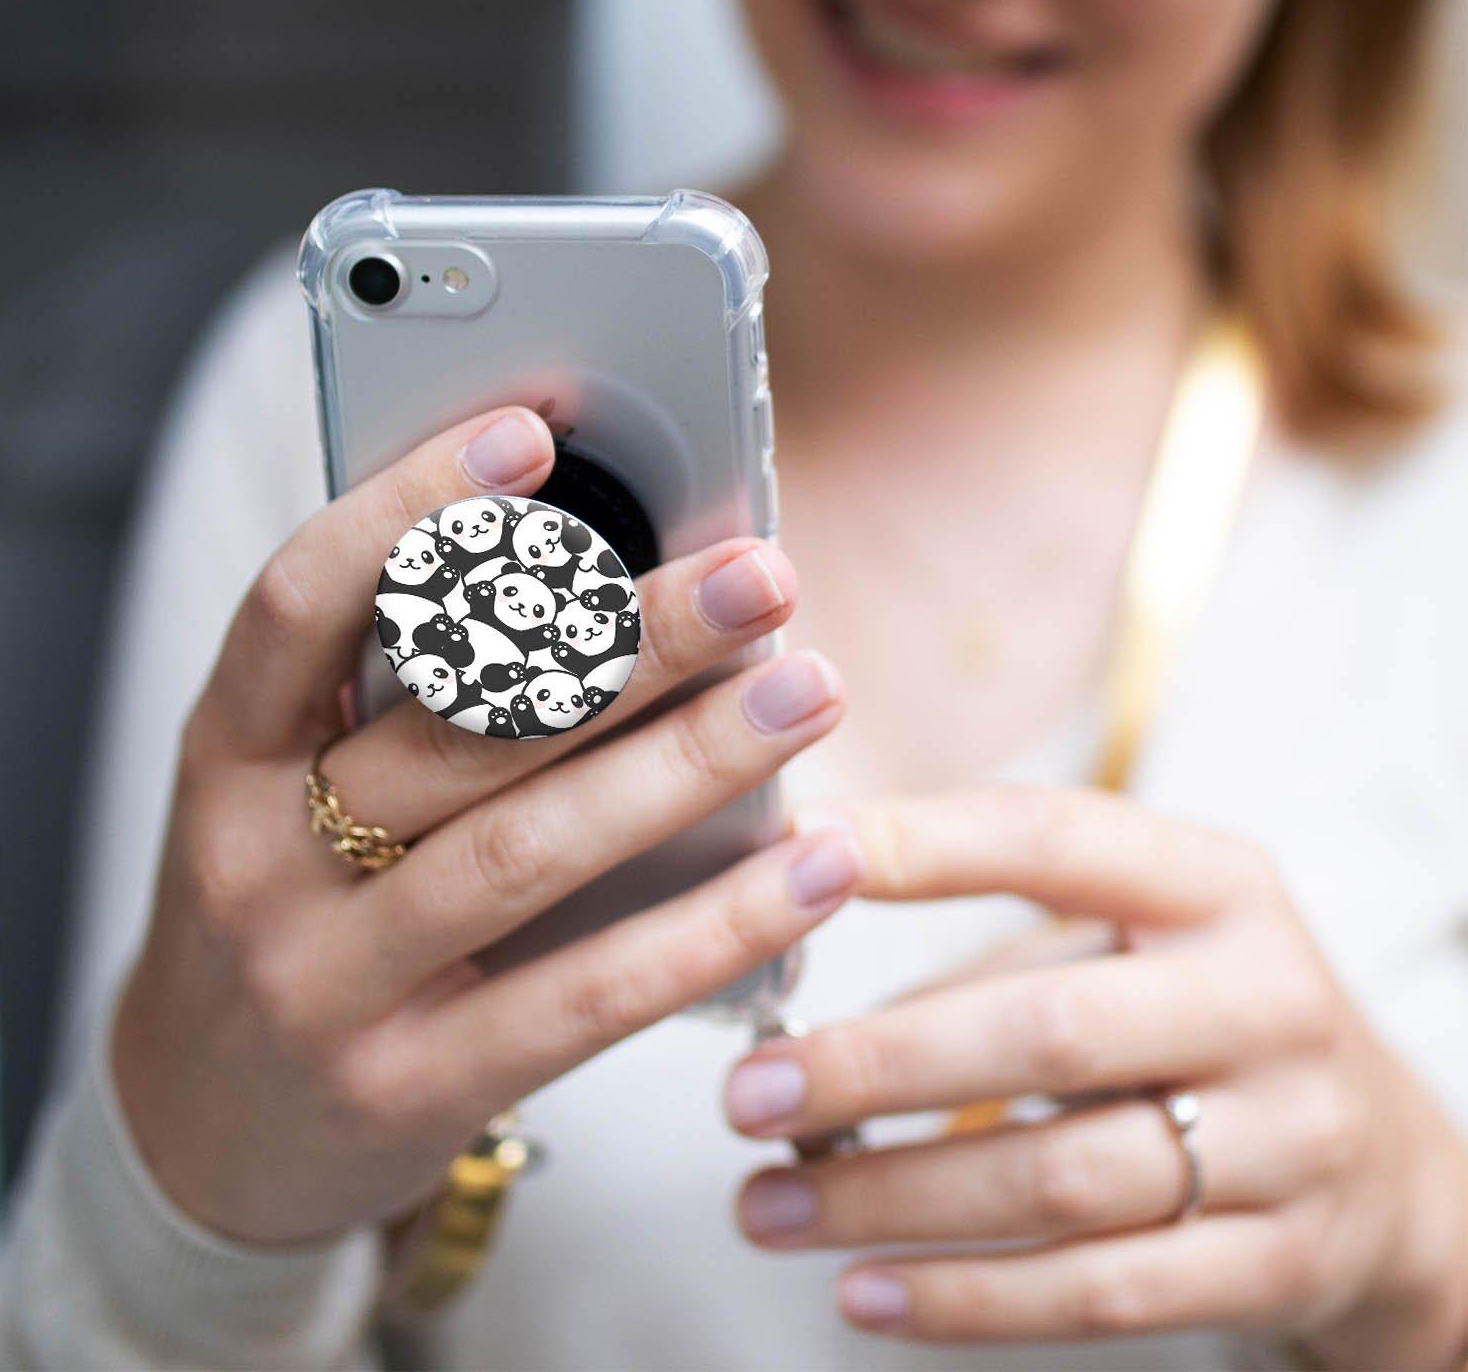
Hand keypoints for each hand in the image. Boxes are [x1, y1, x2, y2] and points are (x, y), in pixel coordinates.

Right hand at [114, 405, 859, 1245]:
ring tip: (809, 691)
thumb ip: (401, 698)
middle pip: (457, 724)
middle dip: (625, 639)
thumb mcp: (288, 795)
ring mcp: (324, 983)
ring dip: (686, 763)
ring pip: (525, 849)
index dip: (407, 509)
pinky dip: (708, 926)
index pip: (298, 601)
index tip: (533, 433)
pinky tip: (810, 866)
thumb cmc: (285, 913)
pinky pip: (581, 998)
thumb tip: (597, 577)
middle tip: (758, 573)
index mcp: (223, 753)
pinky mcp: (408, 1088)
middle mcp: (256, 858)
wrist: (202, 1137)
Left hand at [722, 787, 1467, 1367]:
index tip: (800, 849)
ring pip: (1058, 1179)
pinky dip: (967, 1299)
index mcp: (1216, 885)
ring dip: (892, 1198)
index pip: (1053, 838)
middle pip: (1045, 1030)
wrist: (1388, 1166)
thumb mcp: (1139, 939)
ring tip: (767, 1202)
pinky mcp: (1280, 1263)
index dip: (923, 844)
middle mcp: (1261, 1000)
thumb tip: (814, 978)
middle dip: (877, 1064)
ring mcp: (1286, 1140)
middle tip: (749, 1089)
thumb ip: (1000, 949)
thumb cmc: (1207, 1016)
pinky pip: (1102, 1293)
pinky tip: (863, 1292)